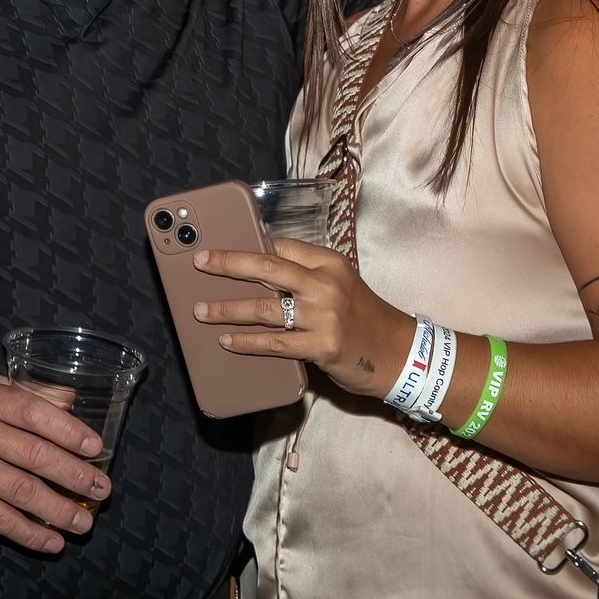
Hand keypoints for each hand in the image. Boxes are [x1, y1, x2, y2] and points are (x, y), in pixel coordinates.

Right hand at [0, 368, 110, 553]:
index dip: (70, 431)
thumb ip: (20, 391)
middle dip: (74, 476)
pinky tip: (50, 541)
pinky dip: (26, 532)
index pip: (35, 414)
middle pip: (34, 457)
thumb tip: (69, 399)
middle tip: (103, 489)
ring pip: (20, 492)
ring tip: (84, 522)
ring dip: (57, 510)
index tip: (96, 447)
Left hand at [189, 238, 414, 400]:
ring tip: (201, 310)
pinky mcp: (321, 346)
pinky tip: (227, 341)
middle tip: (200, 261)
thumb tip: (257, 271)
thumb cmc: (363, 317)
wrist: (398, 352)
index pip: (281, 247)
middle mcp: (325, 284)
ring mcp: (323, 316)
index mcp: (329, 262)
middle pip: (267, 268)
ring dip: (227, 309)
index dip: (248, 246)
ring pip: (265, 308)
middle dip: (228, 263)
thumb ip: (306, 275)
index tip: (220, 246)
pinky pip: (274, 343)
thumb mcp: (340, 284)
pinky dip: (247, 342)